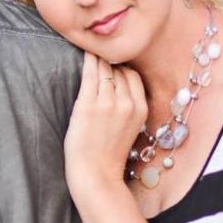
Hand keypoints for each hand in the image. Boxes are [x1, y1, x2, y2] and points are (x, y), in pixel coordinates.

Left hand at [64, 52, 147, 204]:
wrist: (96, 175)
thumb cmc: (108, 154)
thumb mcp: (130, 128)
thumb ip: (128, 107)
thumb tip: (119, 86)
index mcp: (140, 108)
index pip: (132, 76)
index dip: (121, 69)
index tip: (110, 62)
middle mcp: (127, 102)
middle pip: (119, 70)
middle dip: (109, 61)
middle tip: (98, 50)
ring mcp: (108, 102)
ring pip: (105, 69)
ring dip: (97, 58)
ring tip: (89, 47)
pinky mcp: (88, 104)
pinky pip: (90, 73)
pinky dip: (87, 60)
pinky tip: (83, 50)